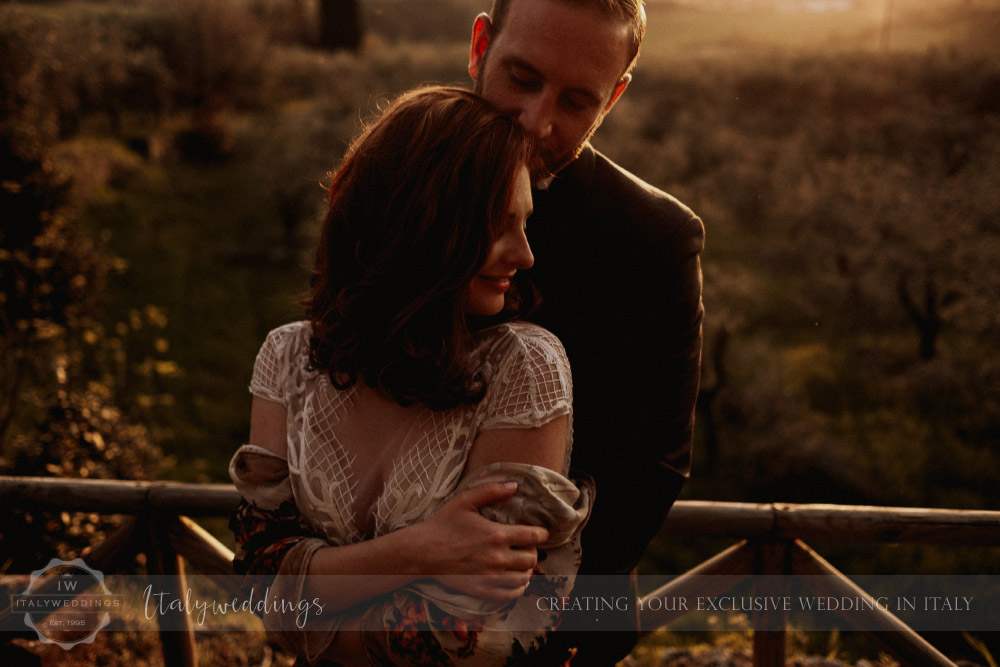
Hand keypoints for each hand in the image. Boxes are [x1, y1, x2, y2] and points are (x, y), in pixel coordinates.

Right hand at [414, 481, 547, 600]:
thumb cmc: (442, 524)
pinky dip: (518, 587)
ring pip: (524, 578)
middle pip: (532, 559)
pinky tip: (514, 578)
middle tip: (526, 545)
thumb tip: (514, 485)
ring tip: (520, 562)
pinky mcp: (482, 590)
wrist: (421, 552)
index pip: (534, 536)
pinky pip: (511, 594)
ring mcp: (490, 577)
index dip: (541, 533)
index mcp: (496, 535)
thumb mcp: (465, 500)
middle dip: (533, 550)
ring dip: (527, 569)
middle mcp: (496, 558)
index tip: (537, 531)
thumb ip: (491, 490)